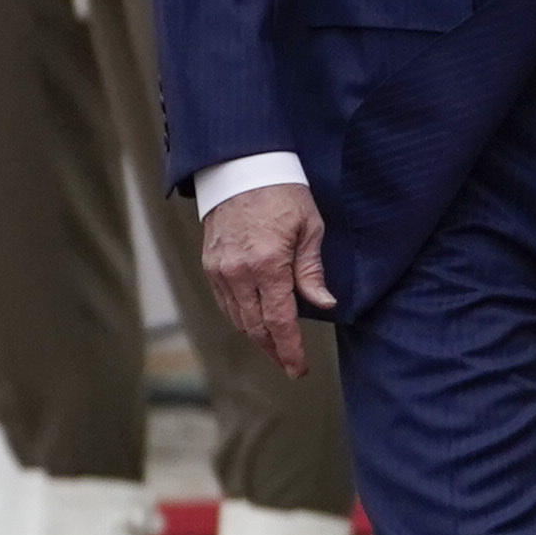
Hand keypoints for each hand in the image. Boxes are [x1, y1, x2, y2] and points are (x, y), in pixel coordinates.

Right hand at [204, 178, 334, 379]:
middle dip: (275, 350)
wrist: (242, 166)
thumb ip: (312, 271)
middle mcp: (238, 272)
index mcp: (267, 264)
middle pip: (256, 327)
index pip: (279, 321)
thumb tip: (325, 305)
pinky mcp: (210, 263)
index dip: (290, 350)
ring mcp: (219, 269)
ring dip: (257, 337)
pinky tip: (255, 323)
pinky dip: (241, 318)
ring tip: (277, 349)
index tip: (299, 368)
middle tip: (291, 365)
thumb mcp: (310, 228)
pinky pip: (225, 302)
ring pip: (237, 318)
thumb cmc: (283, 192)